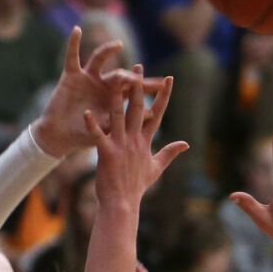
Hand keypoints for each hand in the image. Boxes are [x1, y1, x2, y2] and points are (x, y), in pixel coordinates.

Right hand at [31, 29, 163, 157]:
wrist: (59, 136)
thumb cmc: (83, 136)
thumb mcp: (105, 131)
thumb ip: (125, 122)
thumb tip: (152, 115)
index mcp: (114, 98)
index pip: (135, 90)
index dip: (148, 86)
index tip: (164, 84)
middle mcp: (104, 84)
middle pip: (121, 74)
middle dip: (131, 74)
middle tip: (139, 74)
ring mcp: (88, 78)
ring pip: (99, 59)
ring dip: (108, 51)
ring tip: (119, 45)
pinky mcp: (71, 75)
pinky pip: (72, 56)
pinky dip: (73, 43)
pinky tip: (77, 30)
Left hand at [84, 74, 186, 208]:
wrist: (123, 204)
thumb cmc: (137, 187)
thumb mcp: (156, 168)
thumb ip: (169, 153)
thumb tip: (186, 143)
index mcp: (145, 141)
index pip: (157, 113)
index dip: (163, 95)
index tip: (168, 78)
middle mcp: (135, 140)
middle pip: (138, 108)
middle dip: (138, 86)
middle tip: (137, 66)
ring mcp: (121, 146)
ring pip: (119, 116)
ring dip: (117, 97)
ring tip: (113, 78)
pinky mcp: (106, 154)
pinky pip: (98, 136)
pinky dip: (92, 125)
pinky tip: (86, 112)